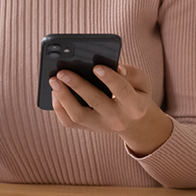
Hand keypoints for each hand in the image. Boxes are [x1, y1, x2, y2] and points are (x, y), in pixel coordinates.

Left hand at [49, 64, 172, 156]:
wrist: (135, 123)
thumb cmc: (136, 94)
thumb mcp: (142, 82)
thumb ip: (131, 73)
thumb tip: (116, 67)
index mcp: (135, 106)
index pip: (122, 91)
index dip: (109, 78)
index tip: (96, 66)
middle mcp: (117, 119)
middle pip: (95, 102)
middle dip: (78, 85)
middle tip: (62, 71)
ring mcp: (101, 127)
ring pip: (78, 115)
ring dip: (63, 97)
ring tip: (53, 80)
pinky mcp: (88, 129)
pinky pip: (69, 122)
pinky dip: (59, 107)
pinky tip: (54, 92)